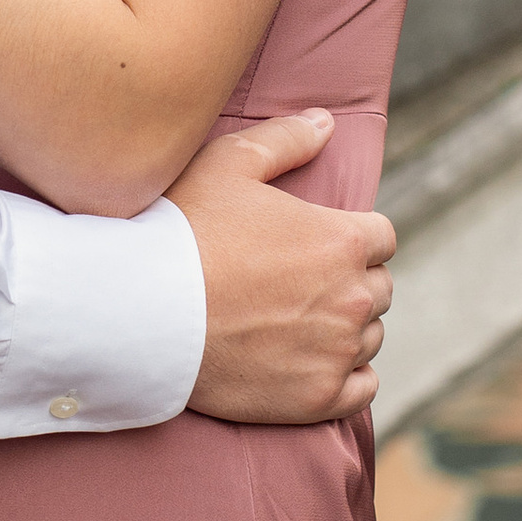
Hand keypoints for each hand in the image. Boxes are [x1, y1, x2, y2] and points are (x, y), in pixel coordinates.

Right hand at [170, 112, 394, 425]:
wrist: (140, 313)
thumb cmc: (181, 231)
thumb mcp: (227, 164)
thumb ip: (286, 139)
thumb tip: (327, 122)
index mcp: (343, 240)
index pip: (381, 238)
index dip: (349, 238)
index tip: (313, 246)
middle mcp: (352, 298)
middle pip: (378, 288)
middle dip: (348, 282)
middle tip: (298, 284)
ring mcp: (337, 352)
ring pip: (369, 337)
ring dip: (345, 328)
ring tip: (294, 322)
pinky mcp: (317, 399)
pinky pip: (362, 387)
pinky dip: (346, 376)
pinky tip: (312, 364)